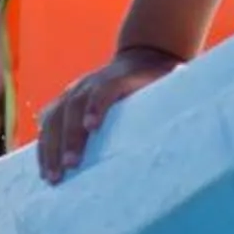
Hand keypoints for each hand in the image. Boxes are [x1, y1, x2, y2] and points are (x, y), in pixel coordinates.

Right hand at [36, 46, 184, 182]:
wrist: (143, 56)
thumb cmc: (160, 77)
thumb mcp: (172, 78)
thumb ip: (178, 88)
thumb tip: (189, 101)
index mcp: (118, 76)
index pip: (104, 88)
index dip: (96, 104)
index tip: (91, 127)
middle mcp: (91, 83)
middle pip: (73, 106)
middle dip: (69, 137)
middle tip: (70, 166)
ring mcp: (75, 91)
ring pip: (54, 117)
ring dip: (50, 147)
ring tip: (52, 177)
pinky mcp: (65, 101)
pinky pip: (48, 123)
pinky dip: (44, 146)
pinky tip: (44, 170)